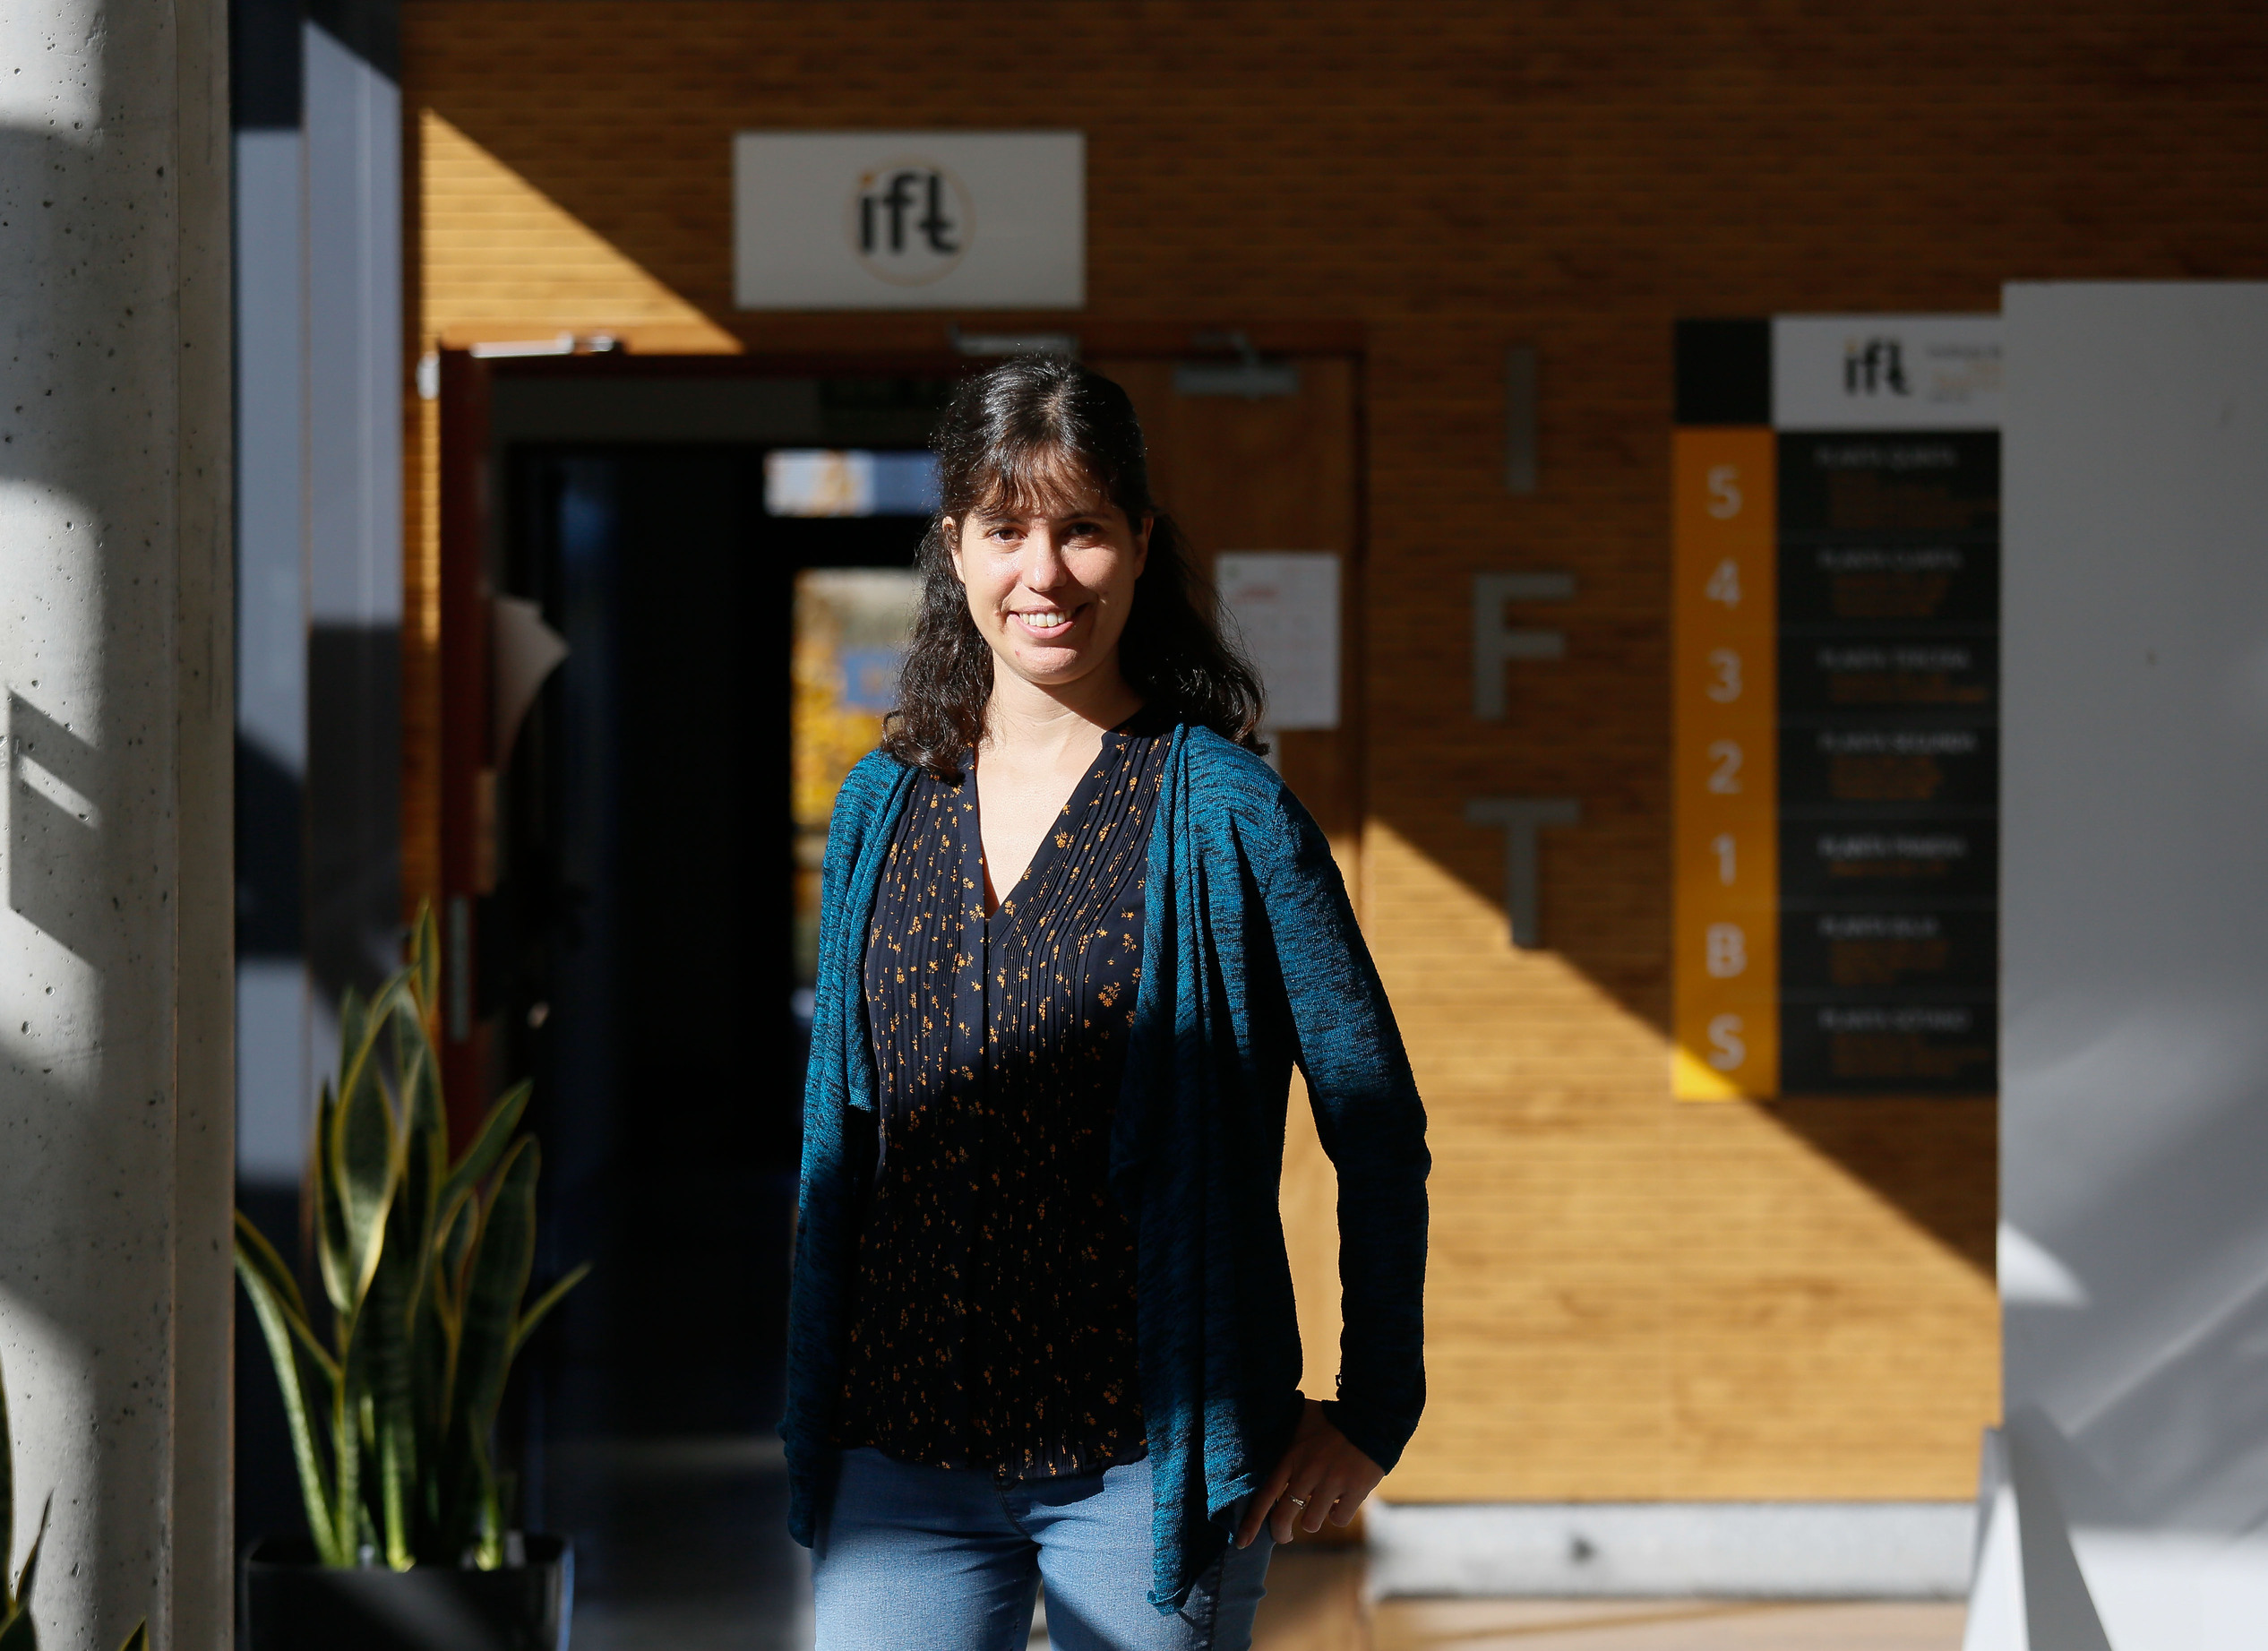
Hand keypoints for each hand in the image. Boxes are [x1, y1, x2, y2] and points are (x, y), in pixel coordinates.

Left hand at [1234, 1398, 1383, 1548]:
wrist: (1370, 1415)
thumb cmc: (1330, 1418)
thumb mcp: (1299, 1420)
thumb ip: (1281, 1435)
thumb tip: (1259, 1438)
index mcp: (1290, 1457)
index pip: (1264, 1495)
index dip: (1251, 1523)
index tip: (1241, 1542)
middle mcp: (1308, 1472)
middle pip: (1284, 1516)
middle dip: (1281, 1533)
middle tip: (1285, 1536)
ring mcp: (1332, 1481)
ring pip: (1311, 1523)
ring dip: (1312, 1519)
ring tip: (1319, 1506)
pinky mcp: (1356, 1489)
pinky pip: (1338, 1519)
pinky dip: (1337, 1515)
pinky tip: (1338, 1503)